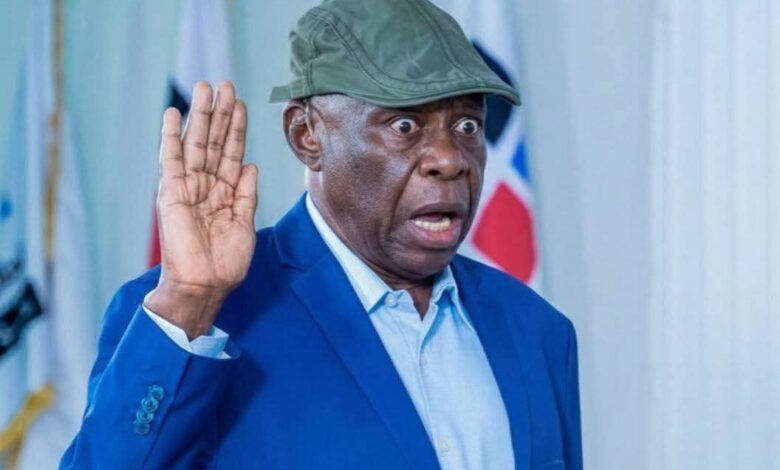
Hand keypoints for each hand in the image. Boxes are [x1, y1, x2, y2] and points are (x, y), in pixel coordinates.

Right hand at [146, 81, 257, 337]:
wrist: (204, 284)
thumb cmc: (226, 262)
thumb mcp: (244, 223)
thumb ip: (246, 193)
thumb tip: (251, 166)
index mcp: (225, 193)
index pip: (232, 152)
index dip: (237, 128)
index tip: (241, 103)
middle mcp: (205, 185)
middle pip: (214, 141)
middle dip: (220, 113)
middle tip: (225, 84)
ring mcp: (188, 186)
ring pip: (195, 143)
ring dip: (200, 116)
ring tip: (205, 88)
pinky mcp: (172, 192)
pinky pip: (170, 159)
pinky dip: (171, 136)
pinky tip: (174, 114)